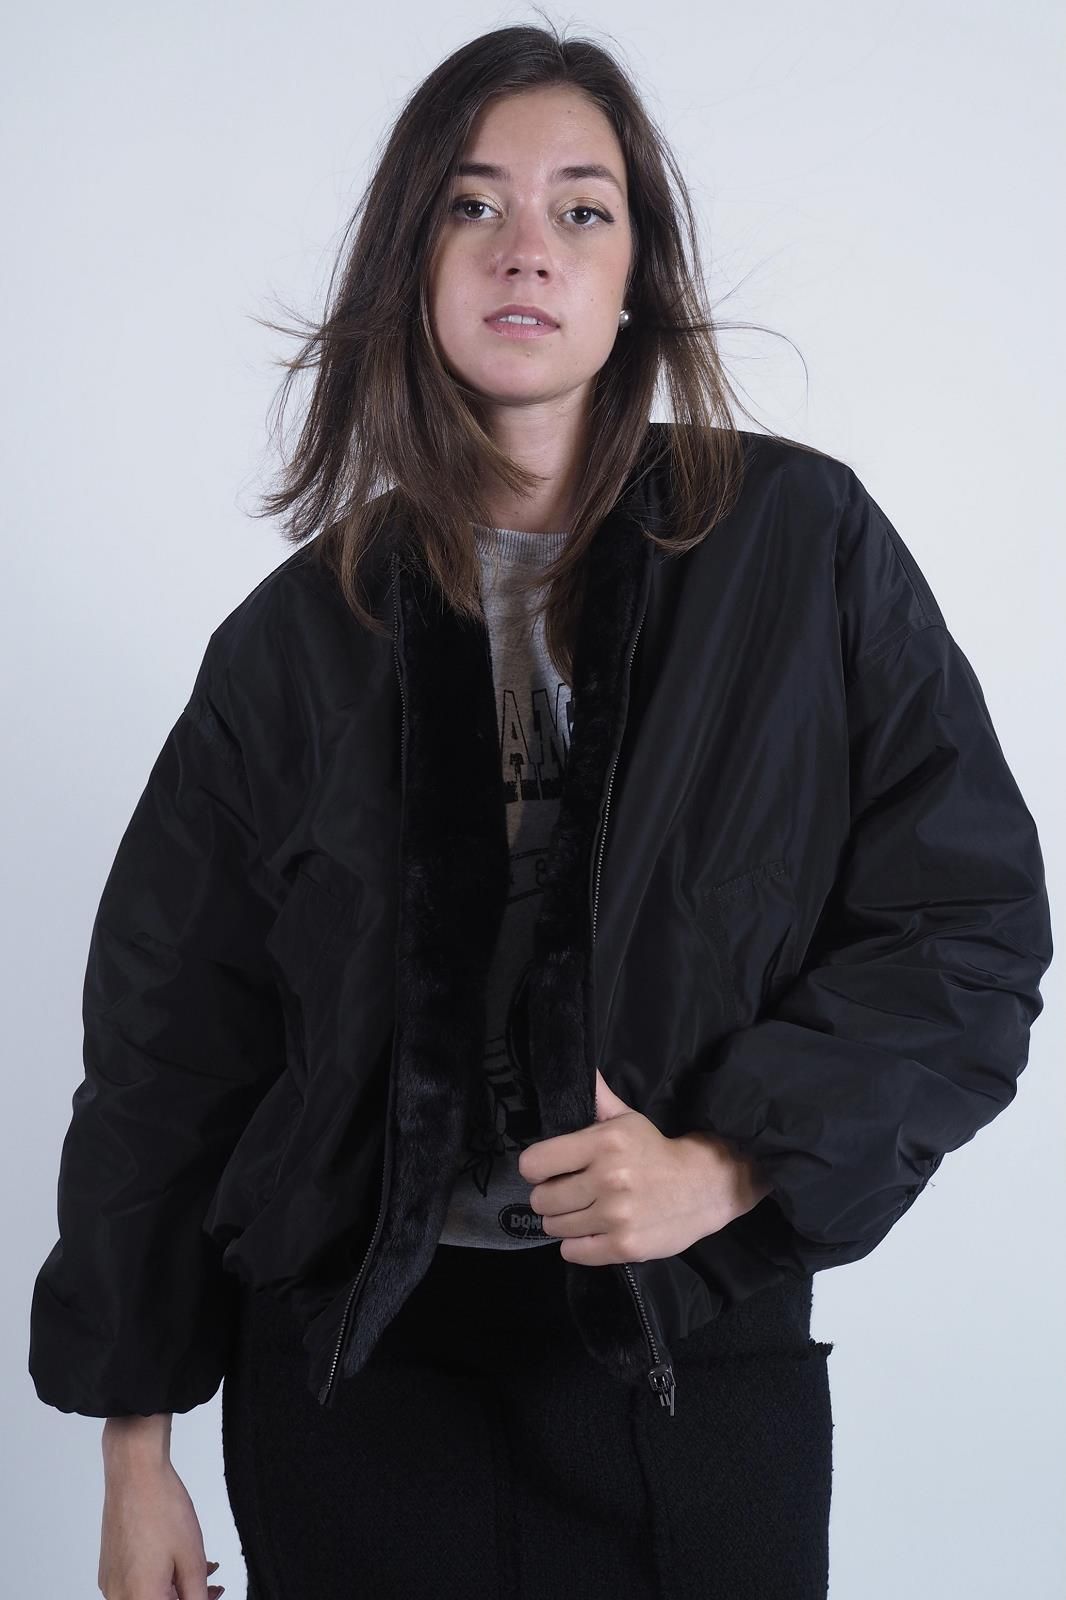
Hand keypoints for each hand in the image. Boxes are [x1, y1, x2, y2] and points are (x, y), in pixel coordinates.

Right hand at [99, 1450, 224, 1598]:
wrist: (135, 1474)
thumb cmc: (160, 1509)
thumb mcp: (192, 1558)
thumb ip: (197, 1594)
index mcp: (141, 1598)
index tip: (212, 1594)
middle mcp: (119, 1597)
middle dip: (186, 1597)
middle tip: (212, 1585)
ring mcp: (111, 1584)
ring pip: (148, 1597)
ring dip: (174, 1590)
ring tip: (201, 1569)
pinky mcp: (109, 1570)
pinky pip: (135, 1585)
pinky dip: (158, 1580)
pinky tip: (177, 1562)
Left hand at [517, 1068, 772, 1266]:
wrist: (705, 1186)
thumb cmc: (657, 1151)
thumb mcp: (629, 1120)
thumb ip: (599, 1099)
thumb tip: (582, 1071)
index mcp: (603, 1143)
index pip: (534, 1163)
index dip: (536, 1168)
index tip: (548, 1170)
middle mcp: (607, 1179)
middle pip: (541, 1200)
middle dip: (550, 1197)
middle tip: (569, 1193)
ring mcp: (616, 1216)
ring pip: (554, 1227)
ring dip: (564, 1221)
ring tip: (583, 1211)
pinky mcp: (624, 1246)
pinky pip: (573, 1252)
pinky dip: (578, 1245)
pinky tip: (593, 1231)